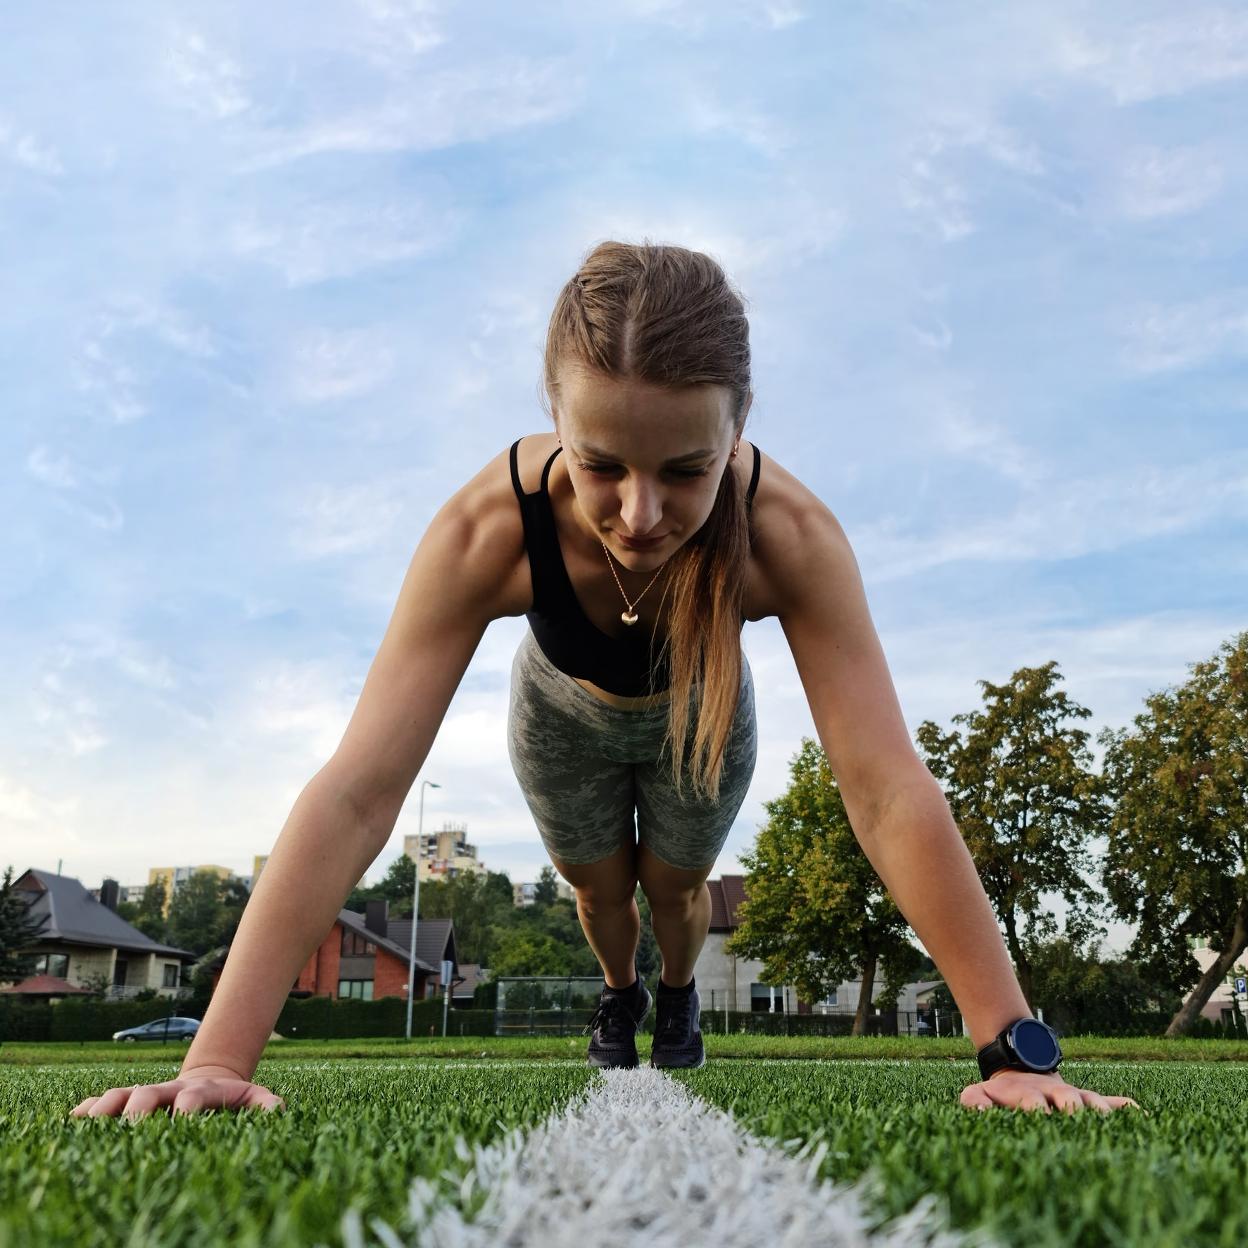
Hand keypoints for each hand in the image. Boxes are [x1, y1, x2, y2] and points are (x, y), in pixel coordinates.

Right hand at [69, 1065, 285, 1119]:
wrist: (210, 1080)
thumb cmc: (231, 1099)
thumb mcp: (254, 1098)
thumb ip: (266, 1104)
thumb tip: (278, 1111)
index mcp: (201, 1091)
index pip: (194, 1096)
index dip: (188, 1106)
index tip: (182, 1118)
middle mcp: (169, 1090)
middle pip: (150, 1093)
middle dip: (139, 1108)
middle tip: (129, 1129)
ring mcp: (147, 1093)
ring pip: (122, 1094)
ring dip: (105, 1106)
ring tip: (87, 1122)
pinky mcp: (129, 1102)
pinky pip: (104, 1101)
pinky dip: (88, 1109)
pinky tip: (72, 1121)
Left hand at [960, 1068, 1142, 1113]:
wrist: (1019, 1075)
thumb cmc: (998, 1095)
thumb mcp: (978, 1095)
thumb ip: (974, 1101)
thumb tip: (980, 1111)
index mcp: (1029, 1096)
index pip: (1034, 1102)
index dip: (1037, 1109)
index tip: (1041, 1116)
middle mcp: (1056, 1095)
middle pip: (1068, 1099)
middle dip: (1074, 1109)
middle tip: (1080, 1118)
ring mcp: (1076, 1097)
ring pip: (1093, 1100)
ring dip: (1101, 1110)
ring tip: (1115, 1122)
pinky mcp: (1089, 1101)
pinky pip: (1114, 1103)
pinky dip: (1128, 1109)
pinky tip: (1145, 1118)